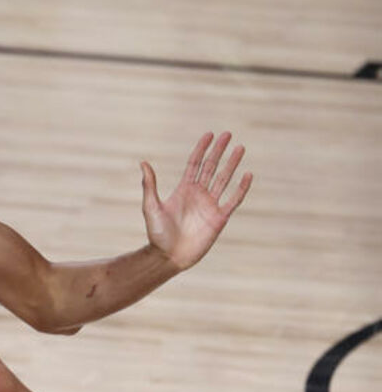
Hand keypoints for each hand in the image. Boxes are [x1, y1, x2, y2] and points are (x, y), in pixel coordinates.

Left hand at [140, 132, 252, 270]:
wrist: (168, 257)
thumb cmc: (157, 234)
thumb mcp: (151, 207)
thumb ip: (149, 185)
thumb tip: (143, 163)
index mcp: (184, 189)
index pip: (195, 164)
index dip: (202, 149)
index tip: (210, 134)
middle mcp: (198, 194)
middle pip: (211, 167)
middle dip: (219, 151)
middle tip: (228, 134)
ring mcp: (210, 205)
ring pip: (224, 180)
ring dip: (232, 164)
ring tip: (240, 148)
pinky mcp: (219, 218)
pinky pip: (233, 200)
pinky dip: (241, 188)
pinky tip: (248, 175)